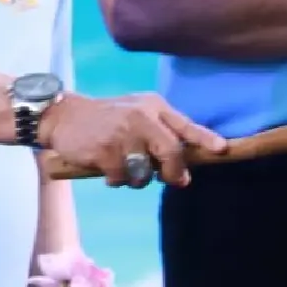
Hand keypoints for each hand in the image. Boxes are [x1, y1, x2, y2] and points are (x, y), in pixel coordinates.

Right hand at [40, 92, 228, 187]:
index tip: (222, 149)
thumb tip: (184, 172)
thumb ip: (161, 134)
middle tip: (172, 179)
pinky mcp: (106, 151)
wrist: (64, 117)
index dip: (205, 139)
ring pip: (146, 172)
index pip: (184, 124)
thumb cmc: (106, 119)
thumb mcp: (136, 114)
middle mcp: (141, 117)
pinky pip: (122, 178)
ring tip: (123, 167)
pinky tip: (104, 167)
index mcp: (153, 106)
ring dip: (136, 178)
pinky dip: (115, 179)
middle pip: (172, 152)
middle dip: (174, 172)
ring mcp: (123, 134)